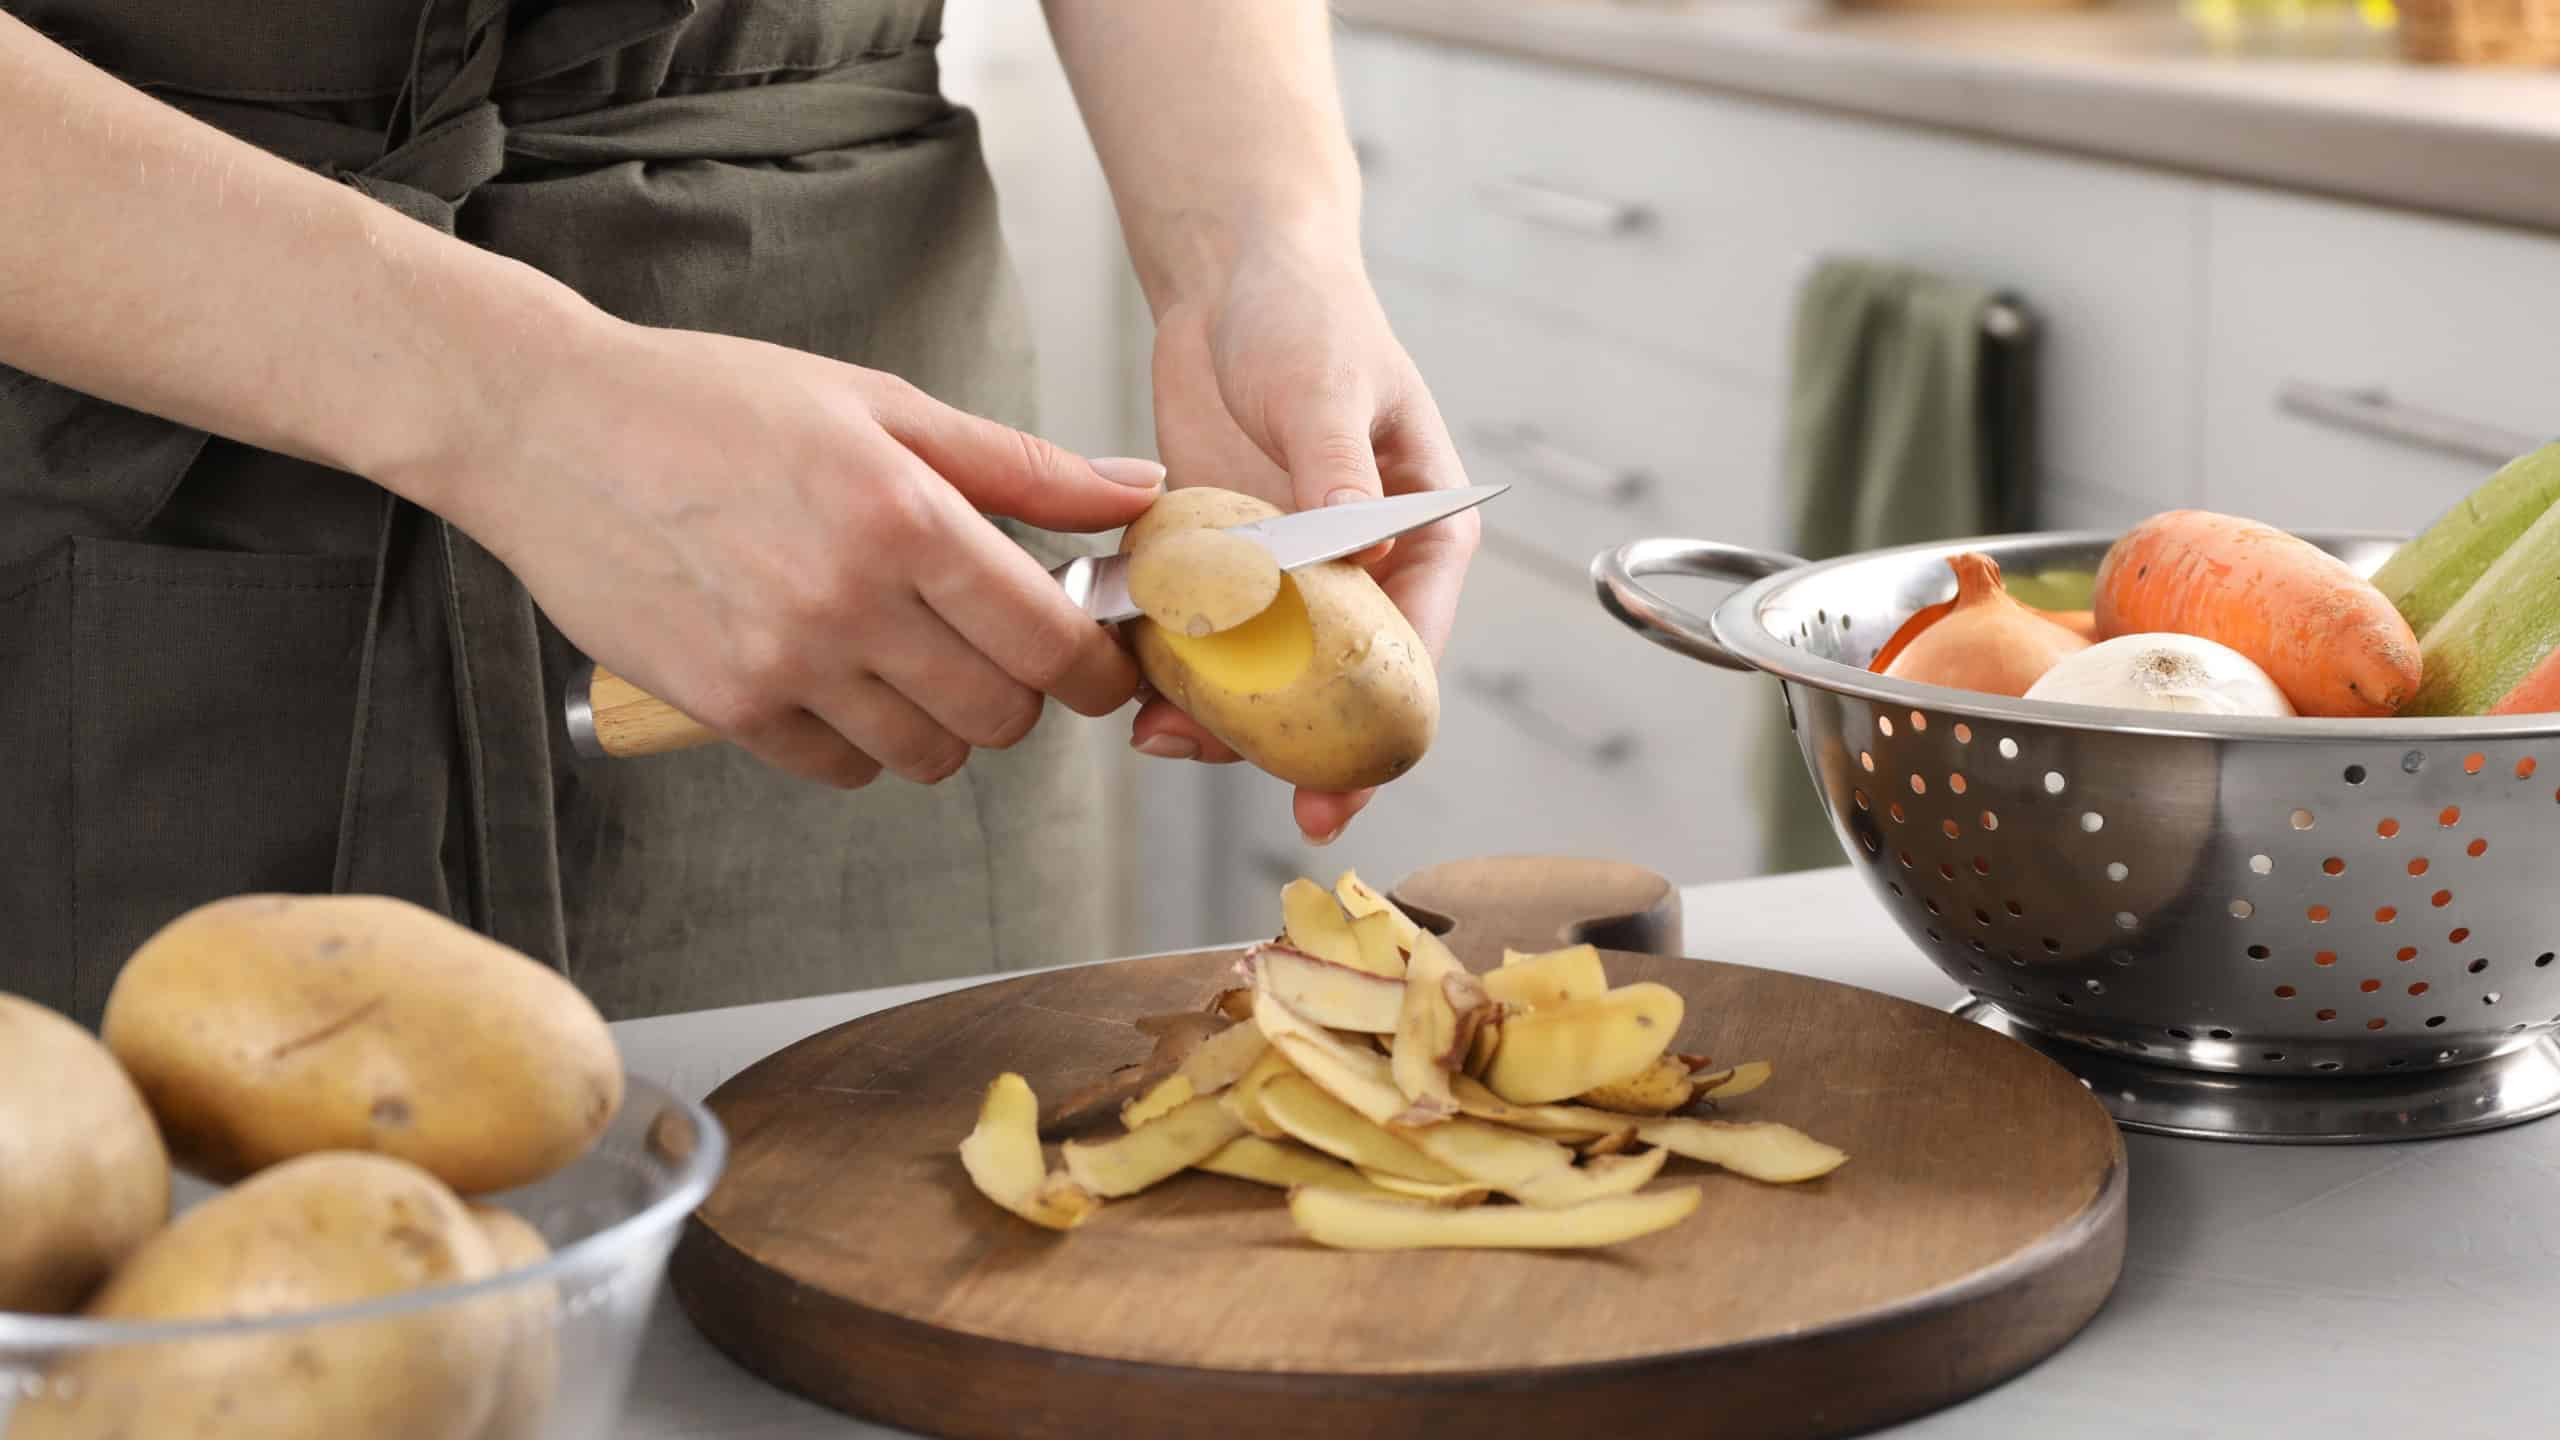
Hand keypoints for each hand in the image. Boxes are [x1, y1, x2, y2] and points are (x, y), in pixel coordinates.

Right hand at [400, 314, 1163, 788]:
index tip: (1093, 657)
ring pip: (930, 754)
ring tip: (910, 655)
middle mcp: (849, 600)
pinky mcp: (726, 706)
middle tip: (995, 645)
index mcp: (903, 515)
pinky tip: (840, 678)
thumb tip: (1138, 494)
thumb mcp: (879, 404)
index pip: (1049, 641)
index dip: (1093, 665)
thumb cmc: (712, 402)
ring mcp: (784, 663)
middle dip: (1022, 691)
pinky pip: (842, 769)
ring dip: (943, 721)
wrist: (546, 426)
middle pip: (1002, 714)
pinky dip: (863, 742)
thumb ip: (1019, 467)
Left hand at [1131, 233, 1478, 842]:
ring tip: (1158, 732)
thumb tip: (1356, 552)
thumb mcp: (1327, 386)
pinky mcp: (1223, 564)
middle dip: (1283, 741)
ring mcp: (1288, 576)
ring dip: (1214, 711)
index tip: (1337, 788)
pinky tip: (1131, 683)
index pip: (1412, 650)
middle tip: (1219, 763)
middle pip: (1332, 686)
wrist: (1232, 274)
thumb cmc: (1308, 312)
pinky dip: (1170, 663)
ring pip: (1262, 674)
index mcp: (1422, 539)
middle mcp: (1362, 573)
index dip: (1377, 728)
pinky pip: (1202, 634)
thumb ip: (1336, 472)